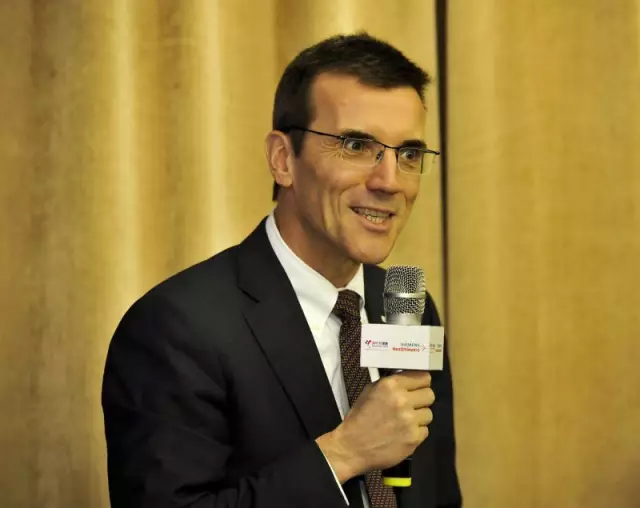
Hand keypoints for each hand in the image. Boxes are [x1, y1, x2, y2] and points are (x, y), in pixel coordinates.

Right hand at [316, 371, 434, 482]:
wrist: (352, 447)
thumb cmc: (360, 417)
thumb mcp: (370, 391)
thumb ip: (391, 384)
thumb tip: (408, 379)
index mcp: (391, 385)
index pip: (423, 377)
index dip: (420, 383)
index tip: (417, 388)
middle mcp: (403, 400)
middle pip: (430, 394)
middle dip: (422, 399)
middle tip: (412, 405)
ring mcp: (410, 420)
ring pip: (429, 413)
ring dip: (419, 417)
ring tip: (406, 421)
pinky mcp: (414, 438)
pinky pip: (425, 430)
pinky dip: (416, 432)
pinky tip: (404, 434)